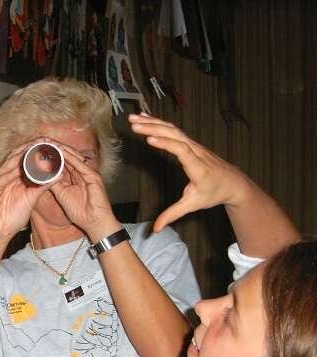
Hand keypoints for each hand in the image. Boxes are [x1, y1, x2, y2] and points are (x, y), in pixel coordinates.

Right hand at [0, 141, 53, 242]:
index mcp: (15, 177)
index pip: (26, 160)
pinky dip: (7, 174)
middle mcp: (5, 176)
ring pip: (7, 166)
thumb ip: (42, 185)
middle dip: (29, 148)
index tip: (49, 143)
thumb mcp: (31, 199)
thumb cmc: (12, 217)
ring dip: (19, 157)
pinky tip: (15, 168)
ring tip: (30, 148)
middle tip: (42, 140)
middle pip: (16, 158)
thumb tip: (58, 173)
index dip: (36, 150)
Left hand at [48, 147, 119, 240]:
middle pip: (67, 156)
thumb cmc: (80, 212)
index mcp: (74, 176)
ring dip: (61, 149)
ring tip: (49, 142)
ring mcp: (88, 172)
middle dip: (55, 149)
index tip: (38, 150)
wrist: (94, 222)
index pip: (61, 162)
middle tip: (42, 140)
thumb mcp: (62, 195)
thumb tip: (42, 175)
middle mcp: (81, 172)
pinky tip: (60, 151)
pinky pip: (79, 164)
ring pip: (73, 157)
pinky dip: (70, 157)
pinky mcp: (93, 176)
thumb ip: (54, 184)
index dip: (50, 156)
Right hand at [128, 113, 253, 231]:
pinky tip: (145, 118)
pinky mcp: (190, 142)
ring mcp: (193, 144)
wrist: (232, 182)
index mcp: (198, 167)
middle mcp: (196, 151)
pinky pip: (173, 129)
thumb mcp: (193, 205)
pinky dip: (158, 122)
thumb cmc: (213, 193)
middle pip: (174, 135)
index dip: (166, 144)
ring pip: (173, 129)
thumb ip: (172, 214)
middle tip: (133, 125)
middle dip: (153, 128)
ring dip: (153, 122)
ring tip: (133, 118)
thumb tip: (155, 229)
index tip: (149, 139)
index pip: (182, 151)